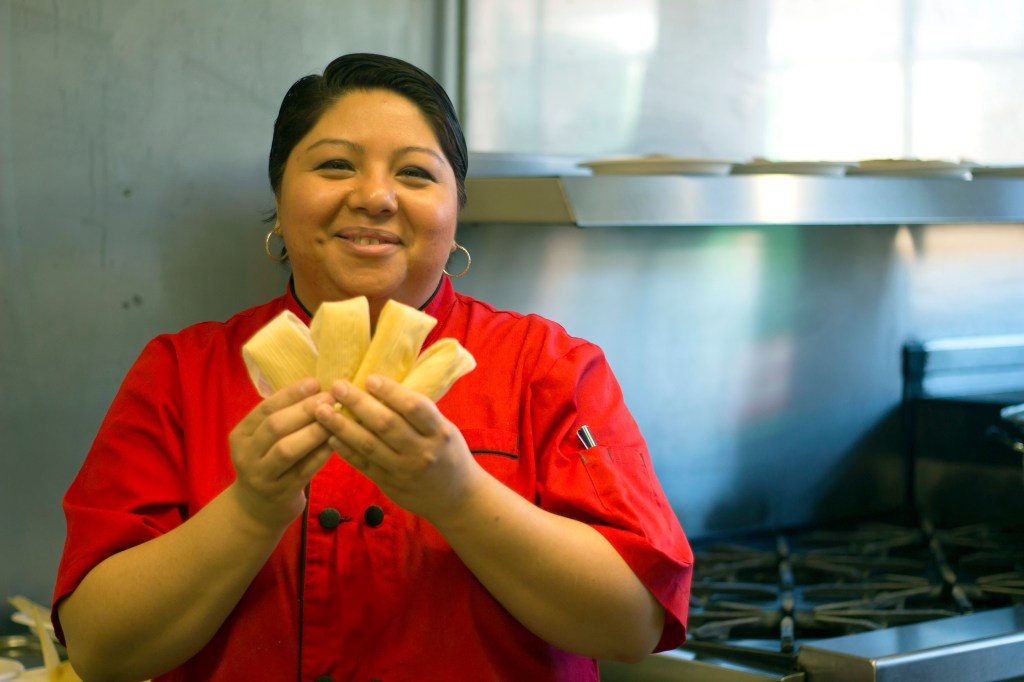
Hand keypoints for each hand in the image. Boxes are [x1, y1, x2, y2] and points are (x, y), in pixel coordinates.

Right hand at [228, 378, 334, 529]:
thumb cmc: (269, 463)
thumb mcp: (264, 440)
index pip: (265, 408)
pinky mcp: (280, 494)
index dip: (291, 394)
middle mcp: (246, 455)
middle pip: (275, 426)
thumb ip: (284, 417)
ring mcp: (261, 476)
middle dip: (305, 410)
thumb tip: (318, 387)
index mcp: (241, 435)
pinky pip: (303, 471)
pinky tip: (337, 441)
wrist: (257, 510)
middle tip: (331, 398)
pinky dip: (321, 454)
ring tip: (336, 417)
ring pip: (287, 449)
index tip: (315, 382)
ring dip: (314, 431)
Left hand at [314, 375, 480, 520]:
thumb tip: (383, 387)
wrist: (458, 497)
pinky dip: (345, 450)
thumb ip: (419, 414)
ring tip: (322, 410)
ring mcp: (405, 471)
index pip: (413, 407)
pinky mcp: (390, 485)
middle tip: (337, 386)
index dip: (390, 391)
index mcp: (440, 432)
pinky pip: (363, 465)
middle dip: (358, 403)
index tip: (369, 378)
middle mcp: (423, 451)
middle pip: (386, 424)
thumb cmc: (449, 453)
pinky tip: (330, 436)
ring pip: (369, 445)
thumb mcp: (445, 429)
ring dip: (342, 426)